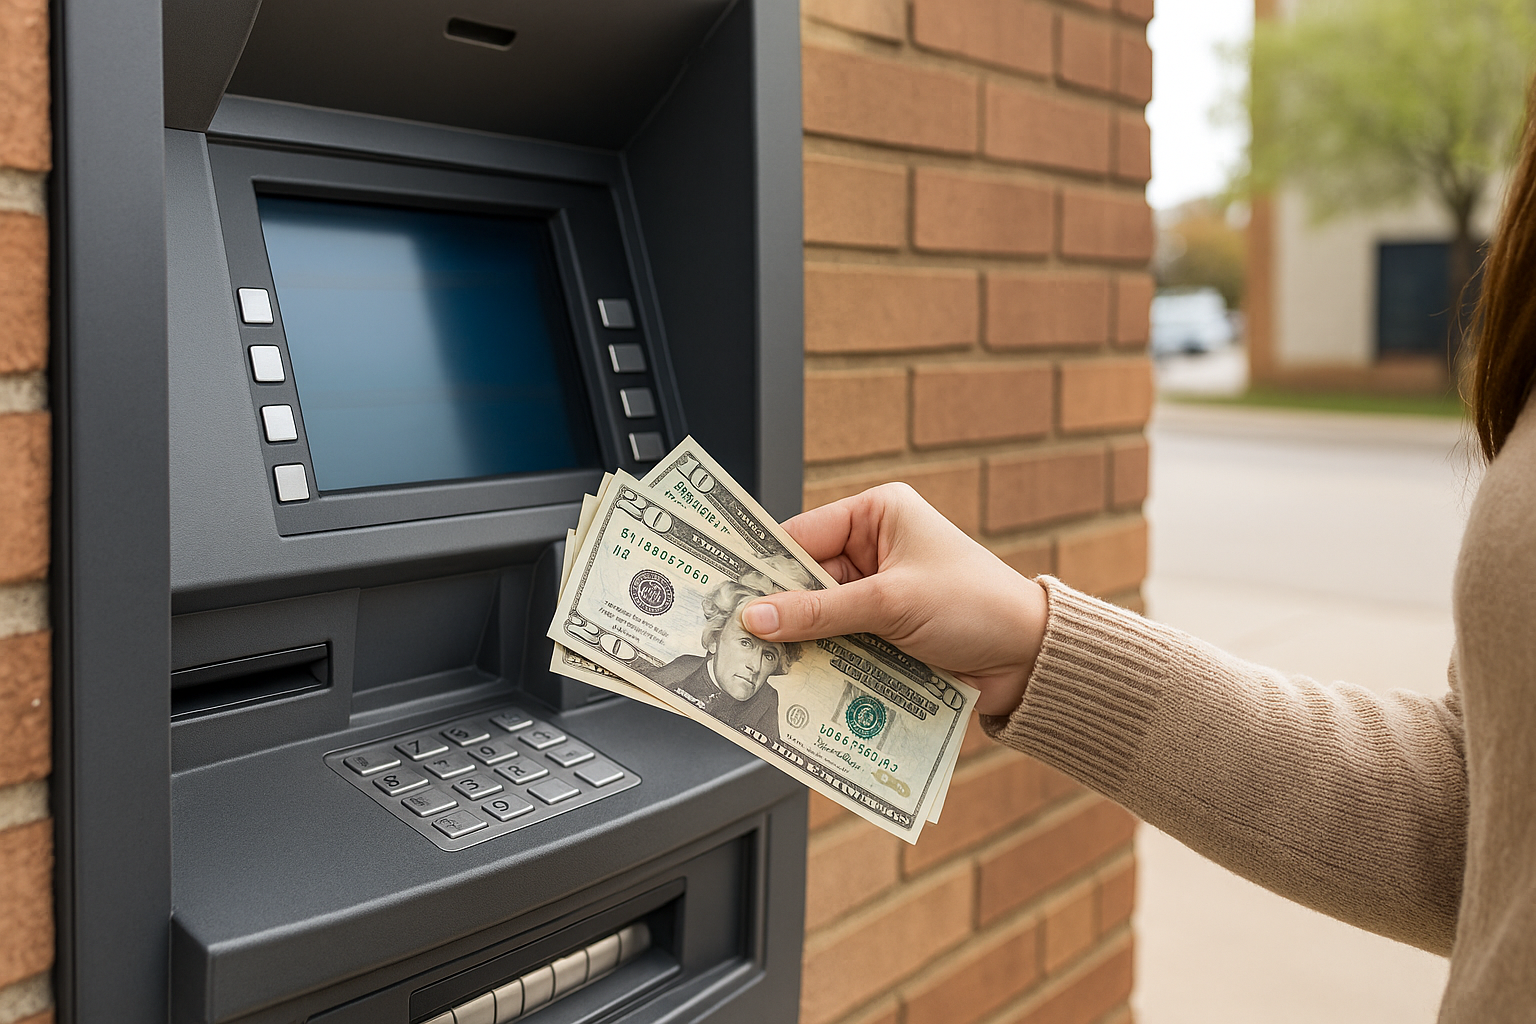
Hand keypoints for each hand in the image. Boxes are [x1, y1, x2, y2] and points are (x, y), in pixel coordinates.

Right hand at [740, 483, 1047, 717]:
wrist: (1031, 660)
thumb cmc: (978, 607)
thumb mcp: (892, 602)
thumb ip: (820, 612)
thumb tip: (756, 616)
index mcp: (879, 515)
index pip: (802, 535)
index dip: (764, 566)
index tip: (725, 593)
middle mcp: (875, 549)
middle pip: (804, 582)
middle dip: (777, 612)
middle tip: (733, 638)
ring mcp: (878, 595)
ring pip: (818, 619)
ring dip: (798, 644)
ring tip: (755, 666)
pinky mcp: (884, 634)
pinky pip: (839, 645)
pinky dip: (821, 662)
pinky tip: (794, 681)